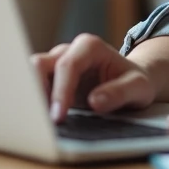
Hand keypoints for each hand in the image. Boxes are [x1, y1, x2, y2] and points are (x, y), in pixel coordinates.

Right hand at [32, 33, 155, 122]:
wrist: (132, 83)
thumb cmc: (135, 82)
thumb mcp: (138, 88)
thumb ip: (120, 92)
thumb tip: (95, 102)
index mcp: (89, 47)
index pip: (67, 65)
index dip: (60, 91)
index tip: (59, 116)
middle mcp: (69, 51)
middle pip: (39, 65)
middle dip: (36, 91)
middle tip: (40, 118)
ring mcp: (57, 64)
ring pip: (31, 75)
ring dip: (32, 97)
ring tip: (38, 122)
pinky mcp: (50, 80)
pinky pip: (33, 88)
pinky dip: (34, 103)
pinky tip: (40, 120)